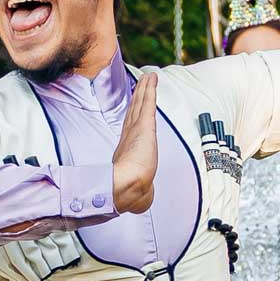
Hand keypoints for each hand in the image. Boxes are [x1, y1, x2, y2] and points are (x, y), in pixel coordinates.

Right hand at [112, 70, 157, 213]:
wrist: (127, 188)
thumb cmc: (131, 192)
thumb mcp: (139, 191)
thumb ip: (142, 194)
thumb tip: (144, 204)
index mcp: (128, 148)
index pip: (132, 126)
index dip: (134, 113)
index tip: (135, 103)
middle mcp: (130, 136)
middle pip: (135, 110)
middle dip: (139, 96)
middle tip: (143, 82)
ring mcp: (136, 129)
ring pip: (141, 103)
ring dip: (145, 89)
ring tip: (149, 76)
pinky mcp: (143, 125)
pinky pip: (147, 102)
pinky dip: (149, 89)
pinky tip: (152, 78)